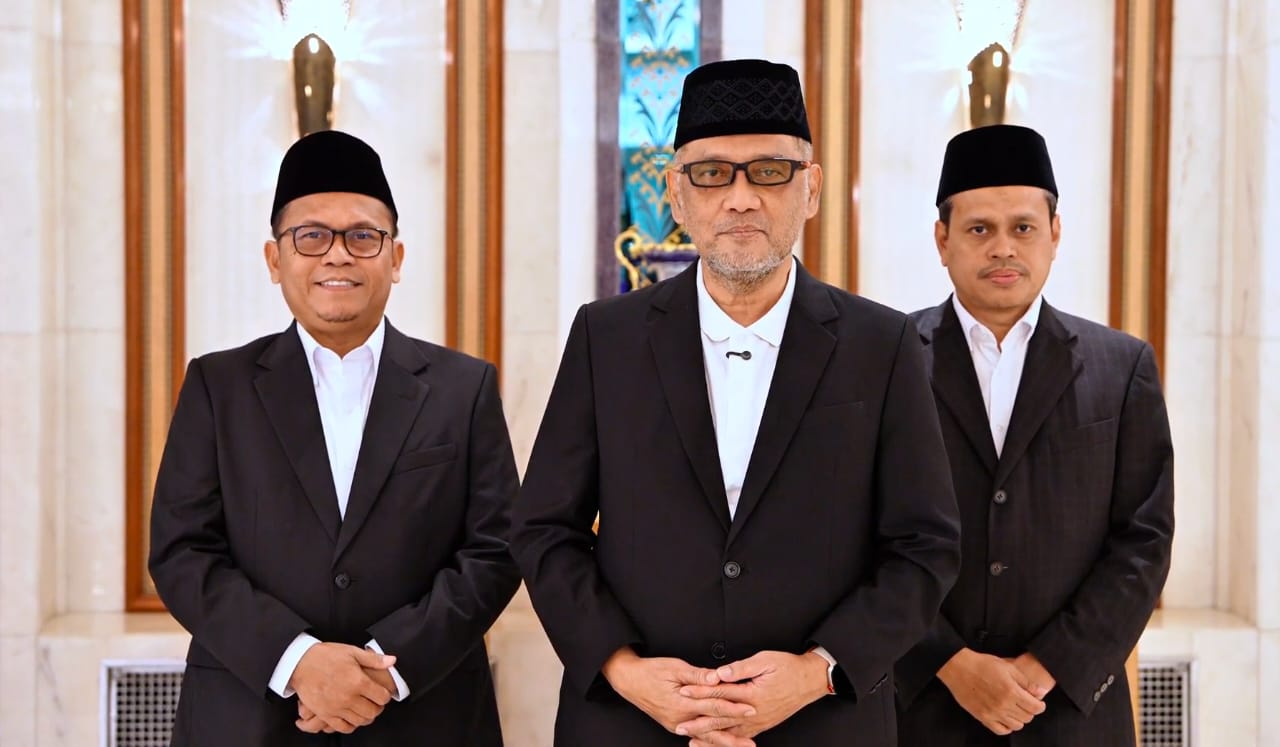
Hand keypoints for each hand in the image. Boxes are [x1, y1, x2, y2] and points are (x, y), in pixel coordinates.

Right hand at [289, 643, 396, 733]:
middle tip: (376, 701)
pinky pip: (343, 727)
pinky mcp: (325, 714)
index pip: (382, 697)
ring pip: (360, 721)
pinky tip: (352, 717)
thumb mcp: (352, 652)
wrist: (300, 662)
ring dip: (366, 717)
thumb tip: (392, 661)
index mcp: (358, 681)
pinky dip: (351, 725)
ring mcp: (336, 708)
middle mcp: (349, 697)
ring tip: (365, 708)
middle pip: (373, 712)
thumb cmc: (326, 655)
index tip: (383, 692)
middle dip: (378, 707)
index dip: (386, 695)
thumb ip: (374, 659)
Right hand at [601, 647, 755, 737]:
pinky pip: (696, 734)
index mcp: (682, 703)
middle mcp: (680, 718)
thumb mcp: (675, 667)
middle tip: (753, 740)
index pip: (714, 707)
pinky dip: (709, 740)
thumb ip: (697, 675)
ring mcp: (676, 724)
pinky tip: (720, 743)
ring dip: (724, 742)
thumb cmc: (651, 671)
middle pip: (712, 728)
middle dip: (734, 733)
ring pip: (705, 736)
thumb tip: (716, 678)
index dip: (734, 708)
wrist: (629, 681)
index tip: (751, 709)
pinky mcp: (674, 725)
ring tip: (741, 746)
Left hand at [677, 650, 828, 742]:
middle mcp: (754, 711)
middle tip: (681, 726)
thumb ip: (740, 669)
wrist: (809, 681)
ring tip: (693, 741)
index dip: (700, 693)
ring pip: (730, 732)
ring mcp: (759, 721)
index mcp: (752, 694)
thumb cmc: (788, 668)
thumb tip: (720, 673)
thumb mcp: (765, 660)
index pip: (720, 694)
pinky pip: (742, 737)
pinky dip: (727, 742)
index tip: (684, 692)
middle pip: (721, 719)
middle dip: (699, 723)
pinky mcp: (762, 725)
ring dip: (711, 737)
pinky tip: (717, 744)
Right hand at [937, 648, 1046, 734]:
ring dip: (1019, 718)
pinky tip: (1006, 718)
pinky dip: (1007, 727)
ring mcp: (993, 713)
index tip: (1038, 702)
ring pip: (1016, 725)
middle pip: (1027, 717)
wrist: (959, 668)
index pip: (1035, 708)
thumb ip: (1026, 681)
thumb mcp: (1007, 667)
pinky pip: (1001, 730)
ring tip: (1015, 709)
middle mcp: (1003, 705)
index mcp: (1011, 691)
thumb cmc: (982, 664)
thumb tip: (1040, 692)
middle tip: (1026, 703)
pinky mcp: (983, 717)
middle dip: (1030, 710)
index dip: (1040, 705)